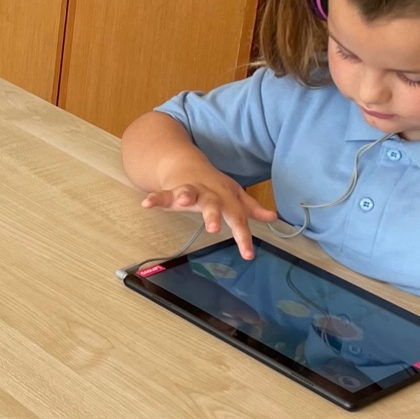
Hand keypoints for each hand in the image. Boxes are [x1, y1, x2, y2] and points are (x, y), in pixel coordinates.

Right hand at [138, 164, 277, 258]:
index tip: (247, 254)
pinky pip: (162, 194)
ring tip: (182, 200)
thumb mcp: (234, 195)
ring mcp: (189, 190)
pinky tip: (146, 204)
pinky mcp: (171, 190)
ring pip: (188, 192)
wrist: (186, 163)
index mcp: (225, 198)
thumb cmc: (213, 184)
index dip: (243, 237)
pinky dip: (154, 198)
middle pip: (212, 205)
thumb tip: (273, 217)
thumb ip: (251, 208)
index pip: (237, 218)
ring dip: (185, 195)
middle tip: (213, 229)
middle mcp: (208, 194)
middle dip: (212, 215)